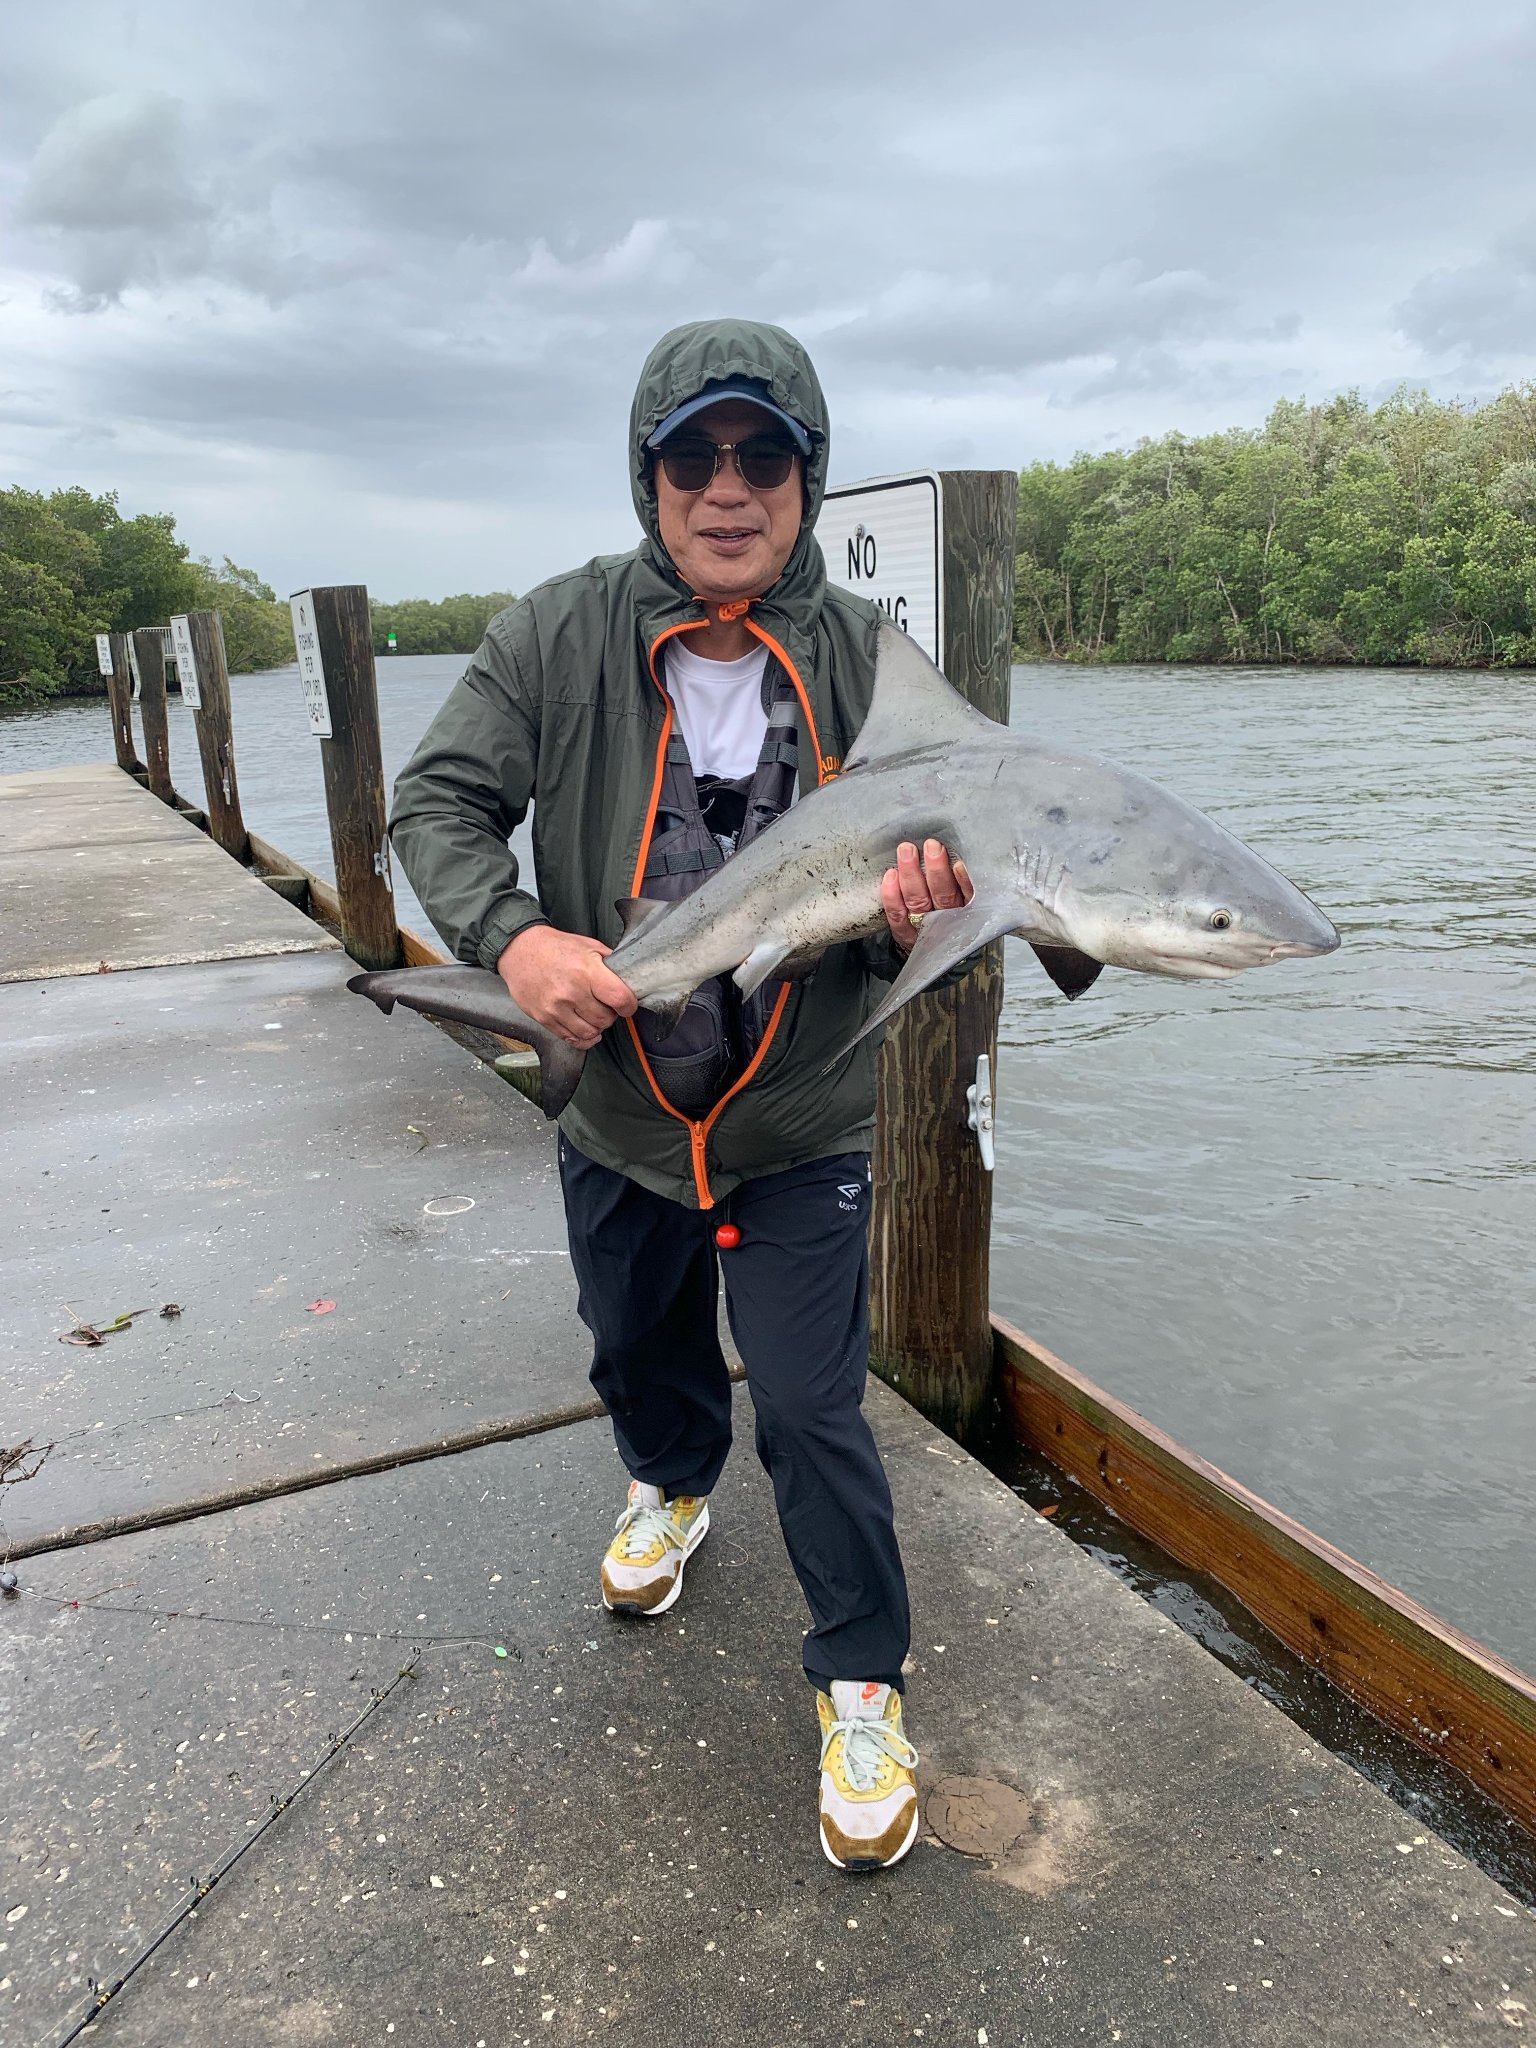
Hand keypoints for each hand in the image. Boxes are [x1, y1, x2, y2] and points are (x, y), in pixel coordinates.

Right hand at [497, 925, 636, 1048]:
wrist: (520, 951)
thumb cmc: (555, 947)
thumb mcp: (588, 945)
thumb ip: (609, 964)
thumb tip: (628, 980)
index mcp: (587, 971)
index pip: (620, 999)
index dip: (629, 1005)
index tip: (626, 1004)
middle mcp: (572, 992)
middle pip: (605, 1019)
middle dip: (610, 1015)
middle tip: (605, 1006)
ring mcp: (556, 1008)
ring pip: (589, 1033)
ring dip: (596, 1027)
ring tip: (592, 1014)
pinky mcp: (544, 1019)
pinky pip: (571, 1039)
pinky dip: (582, 1037)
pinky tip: (584, 1027)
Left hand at [880, 839, 973, 952]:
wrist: (934, 947)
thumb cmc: (951, 913)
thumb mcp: (966, 898)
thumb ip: (965, 881)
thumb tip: (960, 856)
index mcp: (967, 910)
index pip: (969, 894)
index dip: (964, 880)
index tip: (958, 863)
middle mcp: (947, 920)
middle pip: (943, 895)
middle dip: (936, 870)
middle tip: (932, 846)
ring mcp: (924, 927)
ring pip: (918, 900)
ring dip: (911, 874)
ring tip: (907, 851)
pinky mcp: (905, 933)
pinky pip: (897, 915)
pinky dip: (892, 896)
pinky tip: (890, 875)